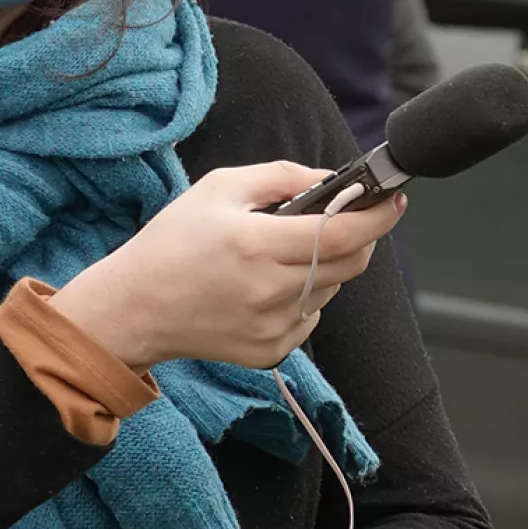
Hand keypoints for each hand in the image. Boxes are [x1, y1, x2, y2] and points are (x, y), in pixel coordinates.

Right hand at [49, 161, 404, 370]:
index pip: (344, 233)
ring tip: (279, 255)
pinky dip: (303, 297)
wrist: (135, 308)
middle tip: (338, 220)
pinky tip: (264, 287)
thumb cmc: (171, 243)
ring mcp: (272, 327)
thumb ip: (281, 176)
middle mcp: (270, 290)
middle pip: (351, 264)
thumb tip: (329, 179)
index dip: (378, 216)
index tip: (392, 201)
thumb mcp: (219, 188)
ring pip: (332, 290)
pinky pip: (310, 318)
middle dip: (358, 238)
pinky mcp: (269, 351)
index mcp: (258, 245)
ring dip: (325, 267)